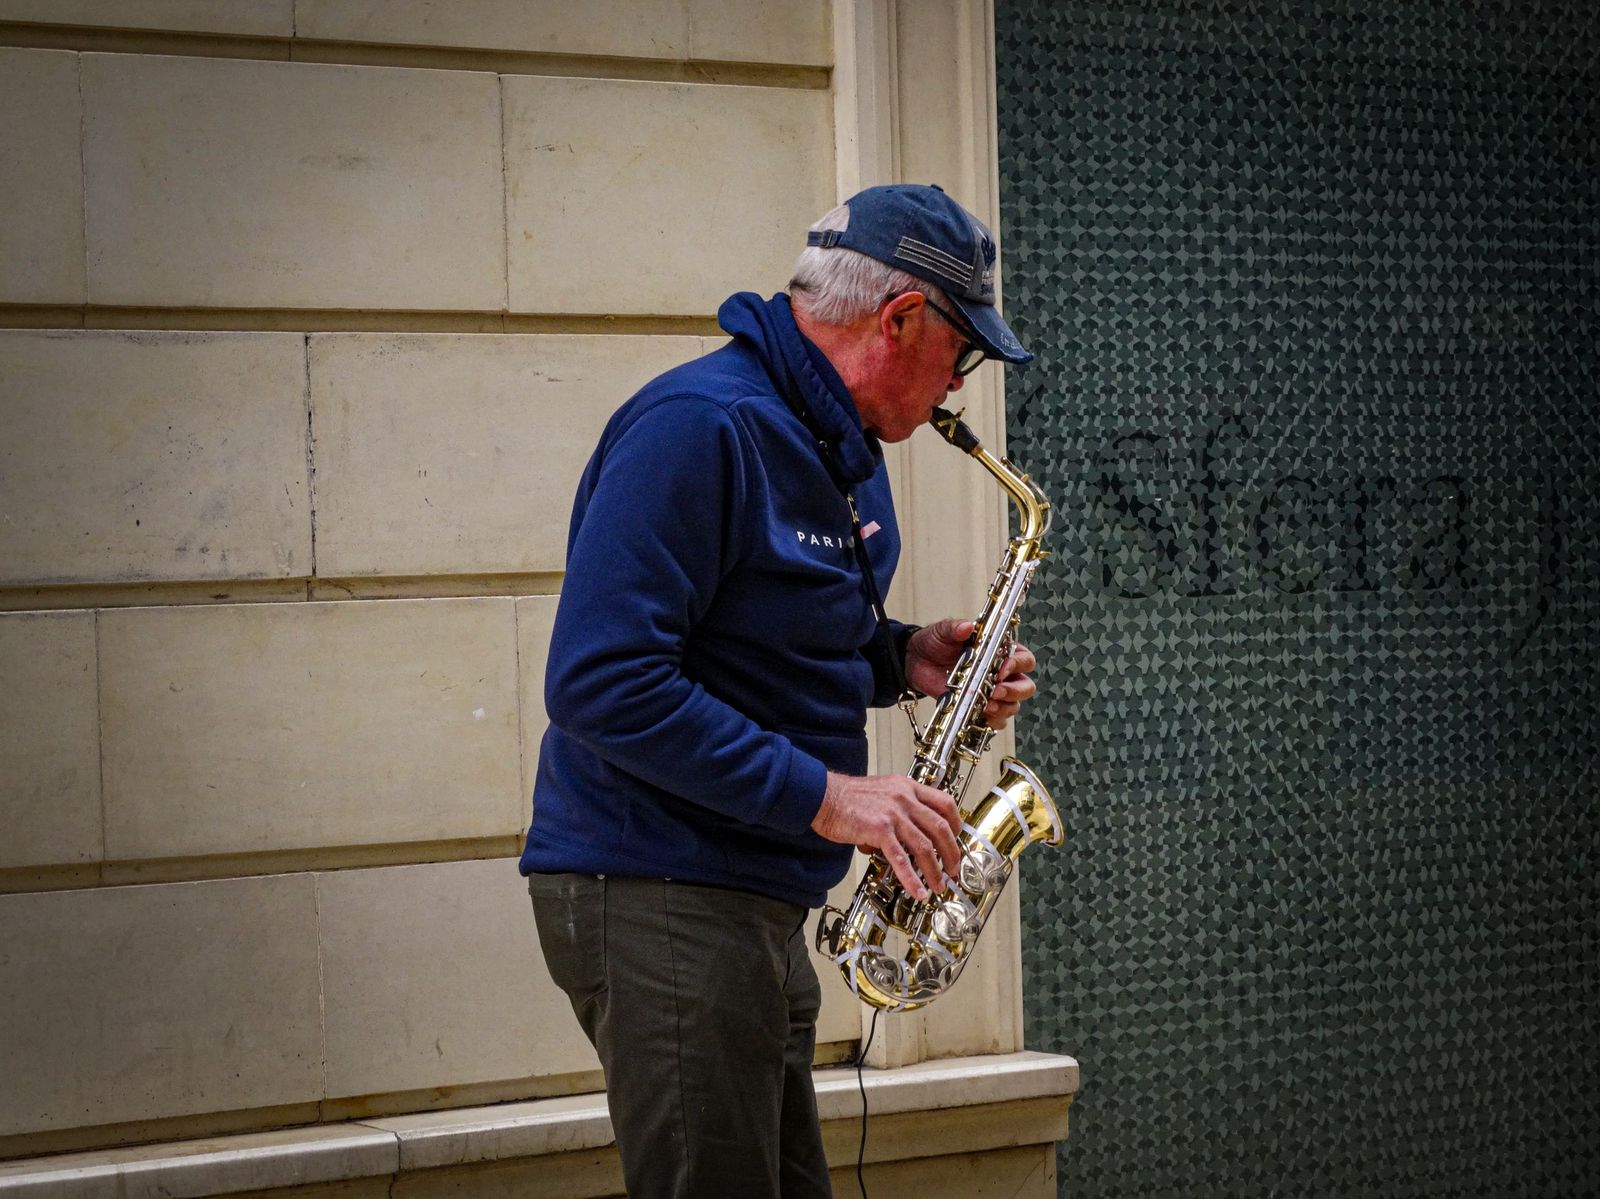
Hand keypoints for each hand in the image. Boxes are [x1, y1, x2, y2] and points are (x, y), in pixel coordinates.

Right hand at [811, 771, 962, 899]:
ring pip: (924, 846)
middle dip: (951, 853)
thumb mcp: (882, 791)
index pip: (944, 803)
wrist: (822, 796)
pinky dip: (911, 878)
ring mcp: (892, 814)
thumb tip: (910, 833)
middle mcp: (904, 798)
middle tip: (953, 869)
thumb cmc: (847, 797)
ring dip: (935, 870)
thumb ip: (900, 806)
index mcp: (907, 787)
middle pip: (940, 827)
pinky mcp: (878, 830)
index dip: (956, 824)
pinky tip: (917, 890)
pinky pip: (900, 858)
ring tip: (938, 885)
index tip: (957, 840)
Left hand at [905, 618, 1037, 728]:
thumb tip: (966, 627)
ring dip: (1003, 708)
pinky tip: (980, 717)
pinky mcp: (979, 708)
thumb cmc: (936, 643)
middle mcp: (1001, 674)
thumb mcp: (943, 631)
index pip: (1023, 659)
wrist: (917, 661)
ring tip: (987, 706)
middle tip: (997, 691)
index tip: (1001, 669)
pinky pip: (996, 720)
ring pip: (1012, 705)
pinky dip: (991, 721)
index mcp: (1000, 651)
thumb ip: (954, 628)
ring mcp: (991, 693)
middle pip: (1025, 686)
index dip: (1017, 665)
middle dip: (1015, 691)